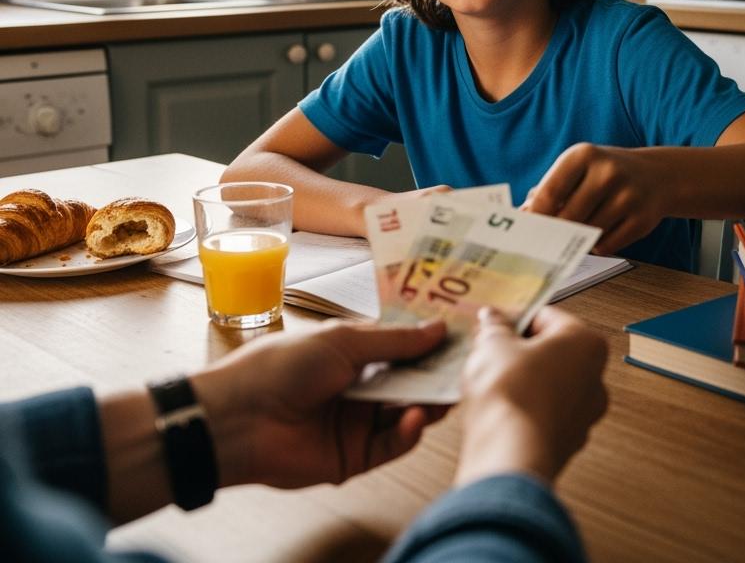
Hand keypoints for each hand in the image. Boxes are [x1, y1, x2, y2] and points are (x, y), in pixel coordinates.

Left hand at [192, 319, 447, 489]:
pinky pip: (392, 445)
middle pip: (409, 381)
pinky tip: (416, 418)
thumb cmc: (283, 365)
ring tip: (446, 394)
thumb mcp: (344, 341)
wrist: (239, 418)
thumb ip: (395, 340)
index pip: (401, 347)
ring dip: (427, 403)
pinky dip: (408, 433)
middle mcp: (359, 386)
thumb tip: (438, 328)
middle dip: (435, 374)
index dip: (429, 343)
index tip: (462, 336)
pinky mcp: (355, 457)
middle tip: (465, 367)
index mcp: (353, 352)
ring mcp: (358, 423)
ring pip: (406, 413)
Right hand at [455, 307, 607, 485]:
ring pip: (548, 385)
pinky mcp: (567, 443)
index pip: (547, 317)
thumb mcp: (493, 344)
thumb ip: (495, 326)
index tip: (495, 323)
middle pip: (551, 352)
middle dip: (520, 351)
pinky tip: (498, 409)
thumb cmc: (512, 395)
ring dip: (522, 380)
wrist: (509, 457)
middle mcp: (595, 379)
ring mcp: (584, 415)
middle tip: (491, 351)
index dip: (514, 318)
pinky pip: (543, 415)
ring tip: (490, 381)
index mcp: (587, 344)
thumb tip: (493, 319)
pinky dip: (524, 409)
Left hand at [523, 143, 668, 253]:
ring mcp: (628, 196)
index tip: (528, 230)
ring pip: (587, 233)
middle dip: (556, 231)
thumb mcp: (578, 169)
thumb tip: (523, 214)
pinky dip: (599, 246)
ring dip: (579, 238)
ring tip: (582, 228)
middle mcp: (607, 172)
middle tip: (548, 239)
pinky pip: (607, 246)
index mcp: (584, 155)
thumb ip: (550, 188)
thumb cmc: (606, 174)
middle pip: (567, 217)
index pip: (550, 192)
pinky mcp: (643, 220)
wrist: (657, 176)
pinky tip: (602, 232)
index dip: (536, 216)